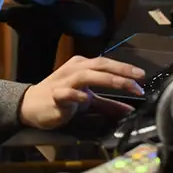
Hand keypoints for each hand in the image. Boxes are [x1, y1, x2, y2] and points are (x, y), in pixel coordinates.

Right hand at [18, 55, 145, 129]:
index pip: (107, 63)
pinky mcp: (55, 95)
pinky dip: (77, 95)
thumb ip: (107, 104)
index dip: (125, 69)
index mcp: (83, 66)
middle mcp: (75, 69)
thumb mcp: (87, 100)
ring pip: (87, 75)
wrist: (31, 105)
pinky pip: (67, 93)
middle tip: (139, 78)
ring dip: (108, 80)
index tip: (142, 77)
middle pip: (101, 65)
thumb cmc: (60, 98)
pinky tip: (87, 99)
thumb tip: (129, 109)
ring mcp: (64, 81)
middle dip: (121, 71)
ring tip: (125, 85)